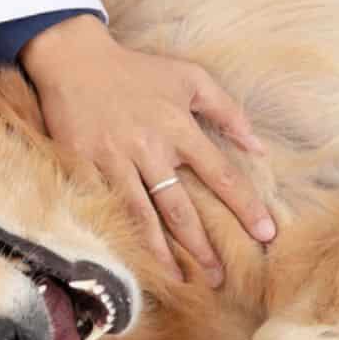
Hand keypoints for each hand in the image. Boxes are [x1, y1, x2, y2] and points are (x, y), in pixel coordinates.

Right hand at [22, 16, 275, 284]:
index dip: (244, 206)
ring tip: (178, 279)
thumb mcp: (189, 77)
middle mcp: (148, 148)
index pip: (220, 175)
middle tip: (220, 278)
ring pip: (141, 215)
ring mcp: (112, 160)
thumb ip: (227, 110)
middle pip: (181, 208)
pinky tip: (130, 256)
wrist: (73, 60)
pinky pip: (105, 207)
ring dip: (162, 252)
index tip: (265, 234)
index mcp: (178, 127)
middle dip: (202, 246)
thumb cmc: (136, 70)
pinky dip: (119, 232)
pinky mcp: (82, 165)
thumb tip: (259, 147)